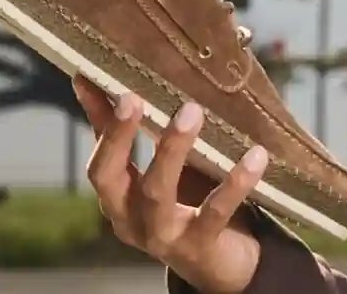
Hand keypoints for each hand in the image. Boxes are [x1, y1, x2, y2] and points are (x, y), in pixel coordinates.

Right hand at [72, 76, 268, 293]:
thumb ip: (126, 133)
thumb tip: (90, 81)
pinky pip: (216, 211)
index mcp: (118, 200)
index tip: (101, 84)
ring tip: (192, 111)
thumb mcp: (154, 172)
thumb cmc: (186, 206)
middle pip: (113, 178)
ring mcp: (163, 236)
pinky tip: (256, 155)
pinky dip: (235, 182)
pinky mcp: (200, 246)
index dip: (101, 127)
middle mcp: (131, 220)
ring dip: (172, 150)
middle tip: (135, 97)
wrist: (223, 265)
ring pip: (158, 194)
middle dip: (120, 137)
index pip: (98, 163)